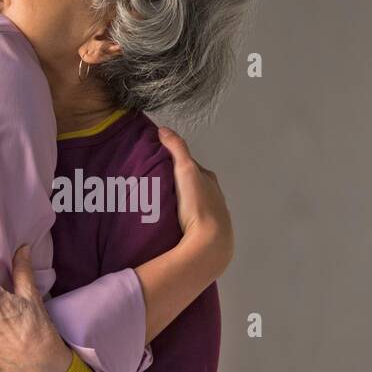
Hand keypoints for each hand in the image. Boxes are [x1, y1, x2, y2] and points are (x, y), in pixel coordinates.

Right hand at [157, 127, 233, 276]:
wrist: (209, 241)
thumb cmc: (198, 203)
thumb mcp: (185, 169)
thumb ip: (176, 148)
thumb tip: (164, 129)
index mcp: (209, 180)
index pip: (190, 166)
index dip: (175, 164)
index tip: (157, 166)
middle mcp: (215, 195)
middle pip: (192, 186)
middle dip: (177, 186)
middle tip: (156, 188)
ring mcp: (213, 215)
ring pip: (194, 205)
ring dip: (180, 204)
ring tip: (161, 208)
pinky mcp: (208, 233)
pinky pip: (193, 222)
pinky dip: (184, 220)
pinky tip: (173, 225)